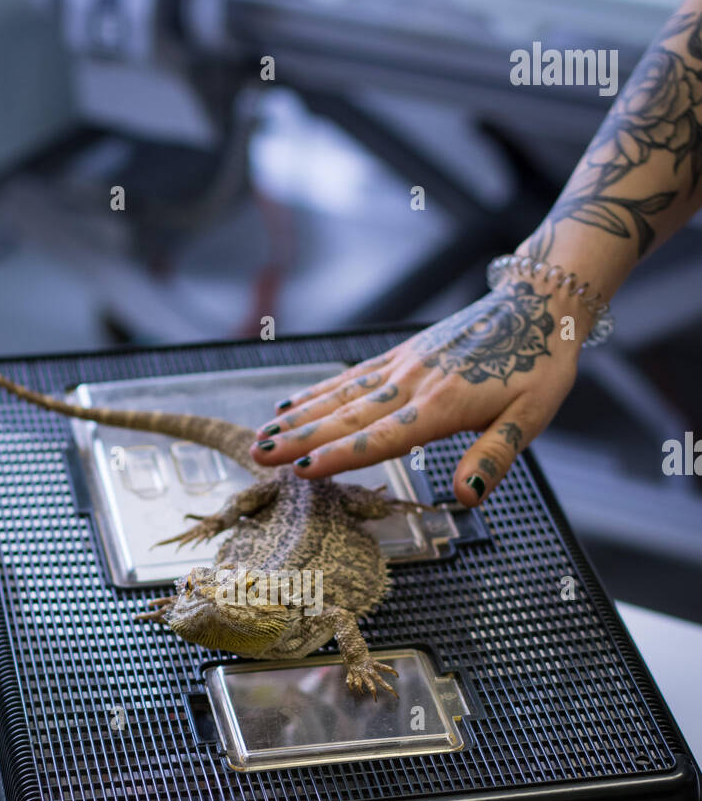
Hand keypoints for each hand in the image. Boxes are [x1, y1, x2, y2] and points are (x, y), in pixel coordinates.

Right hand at [249, 279, 583, 504]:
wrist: (540, 304)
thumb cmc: (540, 364)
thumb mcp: (531, 417)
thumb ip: (494, 456)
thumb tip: (468, 496)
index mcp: (443, 405)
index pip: (383, 437)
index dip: (342, 455)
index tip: (303, 469)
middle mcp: (414, 383)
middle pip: (348, 415)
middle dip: (301, 438)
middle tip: (260, 455)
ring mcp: (404, 366)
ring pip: (341, 395)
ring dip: (299, 416)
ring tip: (262, 434)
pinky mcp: (402, 355)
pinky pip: (352, 376)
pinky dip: (319, 391)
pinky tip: (292, 403)